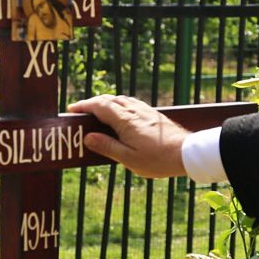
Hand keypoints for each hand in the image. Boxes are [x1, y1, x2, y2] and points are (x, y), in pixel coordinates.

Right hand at [67, 95, 190, 177]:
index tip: (72, 110)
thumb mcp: (128, 159)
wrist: (187, 152)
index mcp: (125, 120)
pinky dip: (118, 105)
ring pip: (120, 100)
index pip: (99, 106)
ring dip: (106, 102)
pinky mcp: (152, 114)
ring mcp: (144, 110)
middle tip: (81, 112)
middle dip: (92, 103)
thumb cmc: (158, 159)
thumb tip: (88, 137)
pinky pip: (130, 103)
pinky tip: (120, 114)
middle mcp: (134, 111)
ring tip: (97, 112)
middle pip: (108, 100)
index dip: (84, 106)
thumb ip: (107, 147)